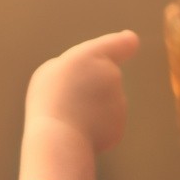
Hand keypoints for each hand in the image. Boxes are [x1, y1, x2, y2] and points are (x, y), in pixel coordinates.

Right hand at [20, 29, 139, 179]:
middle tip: (67, 98)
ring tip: (70, 116)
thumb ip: (73, 68)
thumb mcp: (51, 72)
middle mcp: (112, 75)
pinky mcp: (118, 127)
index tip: (130, 41)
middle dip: (90, 87)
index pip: (120, 44)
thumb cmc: (49, 101)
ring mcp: (119, 102)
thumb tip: (87, 78)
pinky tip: (78, 131)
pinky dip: (93, 128)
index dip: (125, 43)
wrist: (60, 138)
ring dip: (90, 108)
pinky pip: (105, 124)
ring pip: (104, 102)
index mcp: (94, 55)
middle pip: (104, 77)